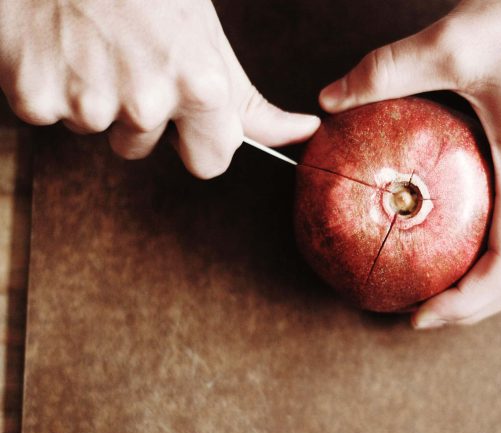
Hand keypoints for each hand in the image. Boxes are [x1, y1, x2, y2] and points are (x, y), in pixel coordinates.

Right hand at [0, 0, 318, 177]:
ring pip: (98, 131)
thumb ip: (249, 100)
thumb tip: (301, 132)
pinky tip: (59, 47)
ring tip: (93, 45)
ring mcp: (87, 104)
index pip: (212, 163)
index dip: (198, 139)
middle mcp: (145, 102)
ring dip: (96, 99)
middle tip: (128, 63)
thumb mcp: (205, 37)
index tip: (185, 113)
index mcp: (198, 85)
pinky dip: (51, 87)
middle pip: (143, 150)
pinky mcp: (34, 99)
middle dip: (140, 123)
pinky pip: (50, 115)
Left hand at [319, 0, 500, 327]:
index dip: (465, 306)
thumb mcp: (456, 43)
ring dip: (486, 280)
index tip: (418, 317)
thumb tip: (331, 100)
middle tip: (421, 308)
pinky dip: (495, 245)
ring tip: (438, 281)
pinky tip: (459, 228)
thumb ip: (387, 72)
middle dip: (474, 306)